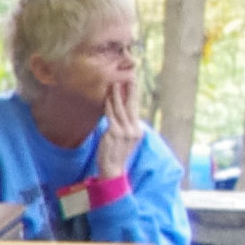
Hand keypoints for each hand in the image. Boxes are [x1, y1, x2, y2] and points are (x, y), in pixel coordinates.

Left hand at [95, 69, 145, 184]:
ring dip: (117, 94)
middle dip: (130, 90)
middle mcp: (134, 130)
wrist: (111, 169)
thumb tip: (119, 112)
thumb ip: (124, 126)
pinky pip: (111, 115)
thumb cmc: (114, 153)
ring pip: (121, 109)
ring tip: (114, 83)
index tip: (132, 82)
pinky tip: (106, 97)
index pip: (135, 109)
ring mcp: (125, 132)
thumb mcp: (124, 139)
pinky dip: (108, 105)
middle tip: (129, 76)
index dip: (133, 95)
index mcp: (138, 131)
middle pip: (132, 106)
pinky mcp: (114, 133)